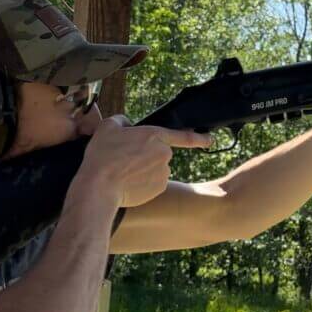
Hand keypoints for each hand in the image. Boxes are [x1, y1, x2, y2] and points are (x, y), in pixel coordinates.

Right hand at [75, 115, 212, 208]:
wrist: (100, 187)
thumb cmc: (102, 156)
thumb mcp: (107, 127)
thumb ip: (122, 122)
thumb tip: (128, 127)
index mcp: (155, 135)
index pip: (184, 136)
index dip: (200, 138)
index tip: (211, 140)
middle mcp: (164, 154)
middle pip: (159, 152)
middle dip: (146, 155)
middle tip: (124, 160)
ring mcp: (163, 172)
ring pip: (156, 168)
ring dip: (144, 169)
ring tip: (123, 172)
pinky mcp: (159, 188)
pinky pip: (153, 182)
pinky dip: (143, 183)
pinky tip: (128, 183)